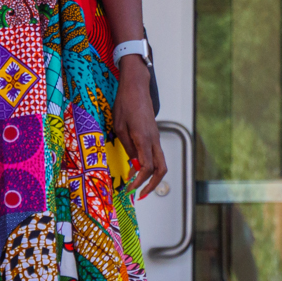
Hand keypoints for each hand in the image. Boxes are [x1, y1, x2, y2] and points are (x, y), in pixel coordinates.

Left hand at [112, 56, 166, 197]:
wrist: (136, 86)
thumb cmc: (125, 103)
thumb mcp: (119, 126)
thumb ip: (128, 146)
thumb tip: (134, 163)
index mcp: (144, 139)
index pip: (147, 167)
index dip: (139, 181)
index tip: (130, 189)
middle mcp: (154, 139)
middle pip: (161, 168)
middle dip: (153, 185)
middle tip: (141, 194)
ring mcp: (156, 136)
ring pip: (161, 162)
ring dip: (152, 176)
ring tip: (139, 184)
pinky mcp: (154, 133)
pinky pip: (156, 154)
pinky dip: (150, 165)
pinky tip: (137, 167)